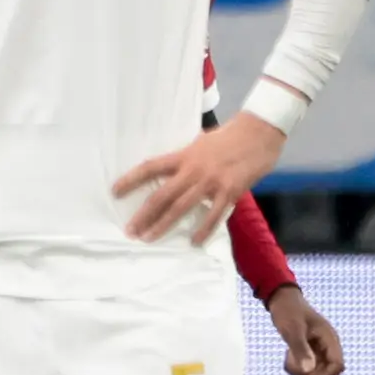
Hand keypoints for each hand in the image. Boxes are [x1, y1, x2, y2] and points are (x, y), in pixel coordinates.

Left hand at [114, 112, 285, 244]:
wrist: (259, 133)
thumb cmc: (228, 136)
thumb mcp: (199, 142)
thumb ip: (185, 158)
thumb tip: (170, 169)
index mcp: (183, 155)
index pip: (150, 167)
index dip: (131, 179)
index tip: (115, 192)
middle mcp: (193, 170)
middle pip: (162, 194)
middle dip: (144, 214)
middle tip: (130, 230)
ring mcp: (211, 182)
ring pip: (182, 207)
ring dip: (164, 224)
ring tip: (149, 238)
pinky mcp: (231, 191)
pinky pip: (214, 214)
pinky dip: (203, 229)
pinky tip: (192, 241)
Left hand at [268, 286, 344, 374]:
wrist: (282, 300)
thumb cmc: (288, 312)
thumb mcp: (292, 330)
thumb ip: (300, 350)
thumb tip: (308, 372)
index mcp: (330, 339)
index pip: (337, 365)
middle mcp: (328, 345)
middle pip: (328, 371)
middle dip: (311, 374)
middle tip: (291, 366)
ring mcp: (320, 348)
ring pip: (317, 370)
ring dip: (302, 371)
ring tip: (287, 358)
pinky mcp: (311, 350)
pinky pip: (308, 366)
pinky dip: (297, 366)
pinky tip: (287, 355)